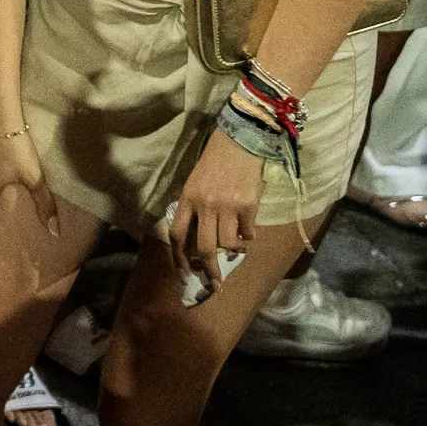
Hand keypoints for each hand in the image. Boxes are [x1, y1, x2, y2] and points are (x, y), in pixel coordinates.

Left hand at [165, 129, 263, 291]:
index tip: (184, 275)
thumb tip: (199, 241)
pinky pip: (247, 233)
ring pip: (228, 244)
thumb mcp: (195, 183)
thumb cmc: (214, 163)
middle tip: (215, 284)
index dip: (179, 259)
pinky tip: (247, 233)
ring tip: (234, 251)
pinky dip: (247, 238)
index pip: (178, 235)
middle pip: (205, 248)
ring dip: (232, 252)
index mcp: (187, 199)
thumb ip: (194, 209)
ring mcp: (228, 206)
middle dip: (209, 270)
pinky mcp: (249, 205)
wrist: (239, 141)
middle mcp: (206, 205)